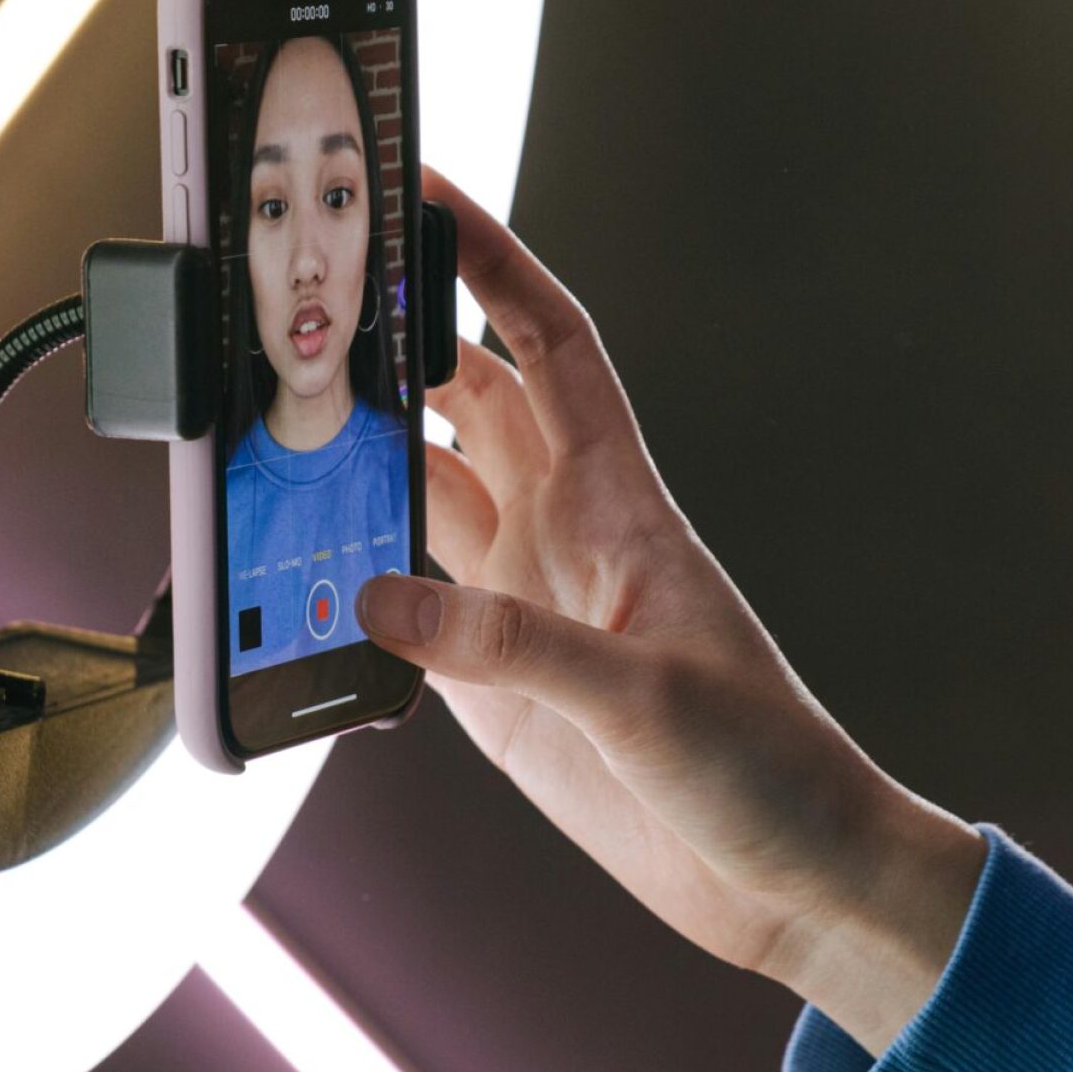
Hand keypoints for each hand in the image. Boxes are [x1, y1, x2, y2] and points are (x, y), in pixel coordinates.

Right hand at [358, 173, 984, 1054]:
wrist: (790, 877)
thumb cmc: (767, 763)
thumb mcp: (645, 698)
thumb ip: (510, 648)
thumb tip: (382, 600)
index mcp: (619, 506)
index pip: (551, 347)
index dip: (495, 265)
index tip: (430, 194)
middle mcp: (563, 541)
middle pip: (466, 408)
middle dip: (399, 352)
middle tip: (309, 311)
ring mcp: (524, 612)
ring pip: (427, 504)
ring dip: (366, 467)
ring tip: (283, 427)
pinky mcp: (497, 693)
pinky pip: (410, 618)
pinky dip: (360, 592)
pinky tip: (311, 576)